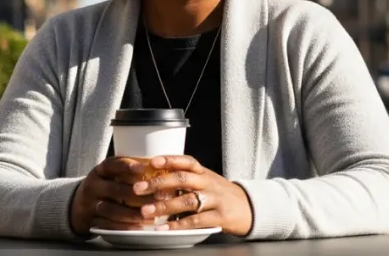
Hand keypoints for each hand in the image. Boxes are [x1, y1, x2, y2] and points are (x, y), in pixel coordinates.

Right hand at [70, 157, 154, 234]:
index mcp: (99, 171)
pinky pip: (108, 225)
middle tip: (157, 196)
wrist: (77, 206)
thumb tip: (160, 166)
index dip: (127, 166)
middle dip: (137, 194)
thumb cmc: (104, 186)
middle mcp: (93, 187)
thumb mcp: (109, 174)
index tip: (143, 168)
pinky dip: (124, 226)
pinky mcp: (91, 221)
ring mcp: (90, 205)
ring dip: (133, 213)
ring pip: (111, 210)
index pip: (111, 165)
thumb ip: (128, 171)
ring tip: (150, 214)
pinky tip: (139, 226)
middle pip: (114, 189)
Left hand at [132, 155, 253, 236]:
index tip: (152, 162)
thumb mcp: (207, 182)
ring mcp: (215, 200)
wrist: (250, 208)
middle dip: (158, 183)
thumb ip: (186, 181)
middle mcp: (209, 183)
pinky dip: (178, 224)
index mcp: (204, 173)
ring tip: (146, 210)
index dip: (170, 160)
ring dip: (164, 206)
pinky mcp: (220, 217)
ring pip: (187, 200)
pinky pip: (196, 220)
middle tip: (138, 188)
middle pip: (183, 179)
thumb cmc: (222, 195)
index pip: (187, 161)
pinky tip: (164, 228)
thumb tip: (154, 183)